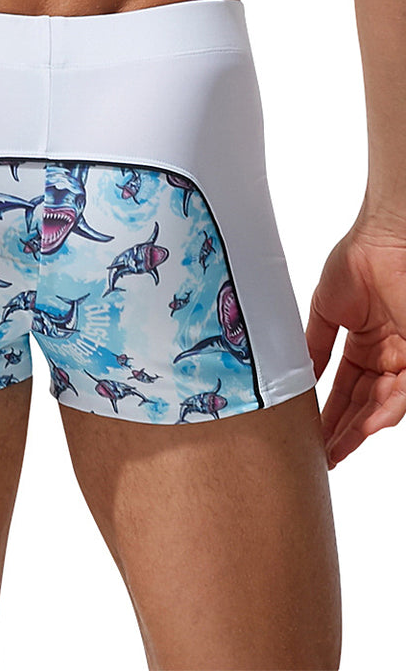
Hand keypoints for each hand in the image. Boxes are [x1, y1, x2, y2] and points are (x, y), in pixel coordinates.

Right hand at [306, 217, 405, 468]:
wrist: (382, 239)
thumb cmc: (355, 263)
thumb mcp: (325, 312)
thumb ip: (314, 347)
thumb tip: (299, 378)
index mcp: (365, 345)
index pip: (345, 389)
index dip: (328, 414)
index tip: (312, 437)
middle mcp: (387, 355)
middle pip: (363, 403)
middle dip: (343, 430)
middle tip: (324, 455)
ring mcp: (404, 355)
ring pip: (383, 403)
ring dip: (360, 428)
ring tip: (338, 449)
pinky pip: (404, 390)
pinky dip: (386, 409)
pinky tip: (366, 426)